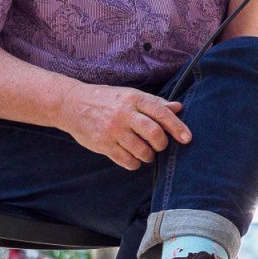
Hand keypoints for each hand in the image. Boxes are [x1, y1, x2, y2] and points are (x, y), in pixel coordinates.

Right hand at [62, 83, 191, 169]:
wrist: (70, 104)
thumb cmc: (106, 99)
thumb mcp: (130, 95)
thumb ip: (154, 103)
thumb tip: (178, 107)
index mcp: (133, 99)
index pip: (161, 113)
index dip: (177, 126)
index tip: (187, 138)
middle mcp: (124, 114)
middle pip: (154, 133)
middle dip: (162, 144)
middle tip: (160, 146)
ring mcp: (112, 130)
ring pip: (141, 150)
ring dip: (148, 156)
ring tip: (146, 153)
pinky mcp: (102, 144)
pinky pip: (126, 160)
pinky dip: (134, 163)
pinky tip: (134, 159)